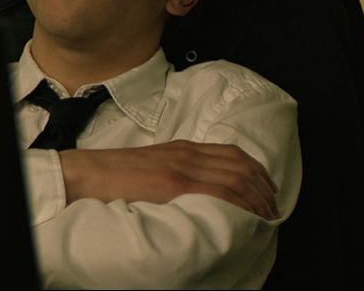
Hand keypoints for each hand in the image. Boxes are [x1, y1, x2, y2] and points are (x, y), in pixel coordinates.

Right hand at [57, 139, 279, 219]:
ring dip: (257, 198)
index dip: (256, 171)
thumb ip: (174, 171)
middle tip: (273, 206)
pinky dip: (240, 203)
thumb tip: (192, 190)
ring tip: (267, 215)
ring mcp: (182, 168)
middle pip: (240, 165)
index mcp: (181, 148)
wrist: (89, 173)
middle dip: (264, 187)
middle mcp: (187, 154)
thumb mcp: (151, 165)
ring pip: (236, 178)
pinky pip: (218, 191)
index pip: (231, 153)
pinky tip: (248, 215)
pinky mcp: (175, 184)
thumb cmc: (113, 174)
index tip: (266, 188)